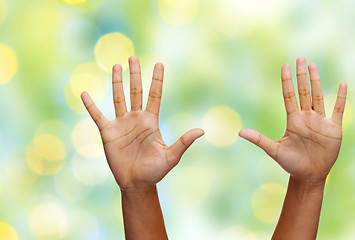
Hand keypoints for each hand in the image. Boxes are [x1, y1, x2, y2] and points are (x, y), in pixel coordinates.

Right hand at [81, 56, 203, 190]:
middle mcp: (136, 119)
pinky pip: (98, 116)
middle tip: (133, 58)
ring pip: (118, 98)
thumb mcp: (171, 156)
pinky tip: (84, 93)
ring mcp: (122, 124)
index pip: (155, 95)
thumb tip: (202, 131)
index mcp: (151, 121)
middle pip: (136, 91)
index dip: (157, 80)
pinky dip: (90, 105)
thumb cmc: (155, 171)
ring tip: (116, 66)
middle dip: (135, 74)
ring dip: (116, 82)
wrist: (136, 183)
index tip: (159, 63)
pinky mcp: (108, 133)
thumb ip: (184, 142)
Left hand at [239, 57, 346, 182]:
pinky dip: (341, 98)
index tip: (285, 65)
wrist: (309, 175)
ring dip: (316, 81)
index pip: (289, 95)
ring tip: (313, 66)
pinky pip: (338, 110)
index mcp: (293, 120)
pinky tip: (342, 85)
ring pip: (318, 97)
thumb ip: (259, 139)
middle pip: (304, 92)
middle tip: (300, 58)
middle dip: (301, 76)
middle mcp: (306, 117)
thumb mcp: (274, 150)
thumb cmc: (291, 163)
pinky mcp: (334, 129)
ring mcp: (320, 121)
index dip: (287, 81)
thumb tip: (240, 132)